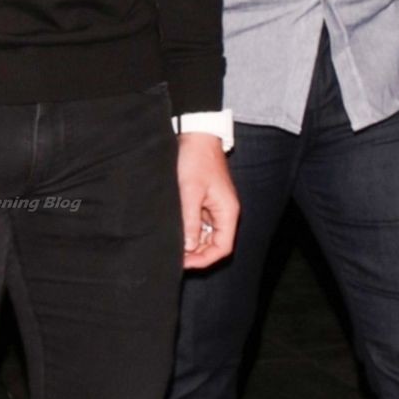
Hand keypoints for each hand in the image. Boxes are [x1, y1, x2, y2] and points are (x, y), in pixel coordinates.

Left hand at [176, 132, 238, 270]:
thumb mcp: (190, 192)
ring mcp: (215, 208)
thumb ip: (190, 221)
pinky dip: (188, 231)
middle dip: (195, 254)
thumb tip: (189, 247)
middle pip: (214, 245)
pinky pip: (199, 225)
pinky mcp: (205, 202)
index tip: (183, 263)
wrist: (196, 136)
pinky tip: (173, 233)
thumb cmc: (195, 160)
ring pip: (205, 236)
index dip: (204, 260)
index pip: (222, 249)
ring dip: (190, 244)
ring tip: (171, 246)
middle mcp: (224, 213)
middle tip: (173, 256)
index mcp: (227, 212)